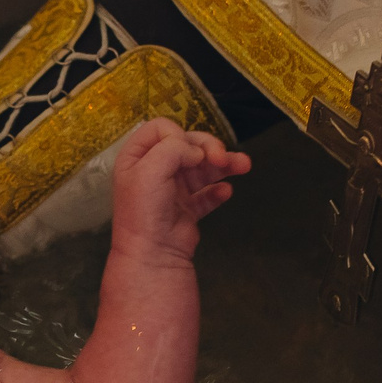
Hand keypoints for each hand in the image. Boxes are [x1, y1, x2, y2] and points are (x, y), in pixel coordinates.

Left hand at [109, 119, 249, 264]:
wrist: (152, 254)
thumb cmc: (145, 209)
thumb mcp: (151, 169)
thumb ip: (174, 149)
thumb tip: (197, 152)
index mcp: (137, 157)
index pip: (161, 128)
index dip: (178, 134)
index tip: (188, 152)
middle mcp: (153, 169)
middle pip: (186, 145)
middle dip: (208, 147)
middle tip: (222, 158)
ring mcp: (171, 189)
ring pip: (202, 168)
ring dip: (224, 164)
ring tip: (244, 165)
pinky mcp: (187, 208)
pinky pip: (206, 193)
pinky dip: (218, 190)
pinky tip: (226, 192)